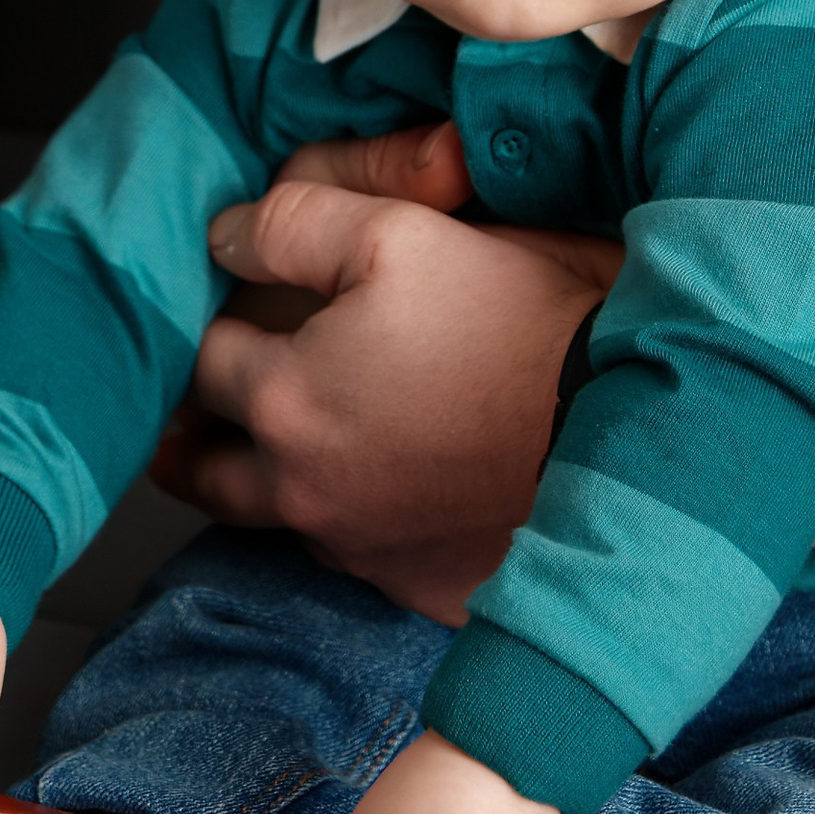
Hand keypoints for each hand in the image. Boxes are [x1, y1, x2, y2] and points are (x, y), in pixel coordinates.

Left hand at [151, 150, 619, 621]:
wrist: (635, 430)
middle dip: (189, 430)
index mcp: (285, 401)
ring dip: (259, 483)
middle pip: (203, 467)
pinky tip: (373, 489)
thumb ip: (291, 225)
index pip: (199, 361)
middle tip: (178, 411)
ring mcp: (363, 550)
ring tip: (260, 451)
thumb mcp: (400, 232)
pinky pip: (356, 556)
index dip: (206, 325)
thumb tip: (221, 237)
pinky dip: (350, 522)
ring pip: (272, 519)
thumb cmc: (519, 323)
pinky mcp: (419, 587)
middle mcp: (306, 491)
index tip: (215, 313)